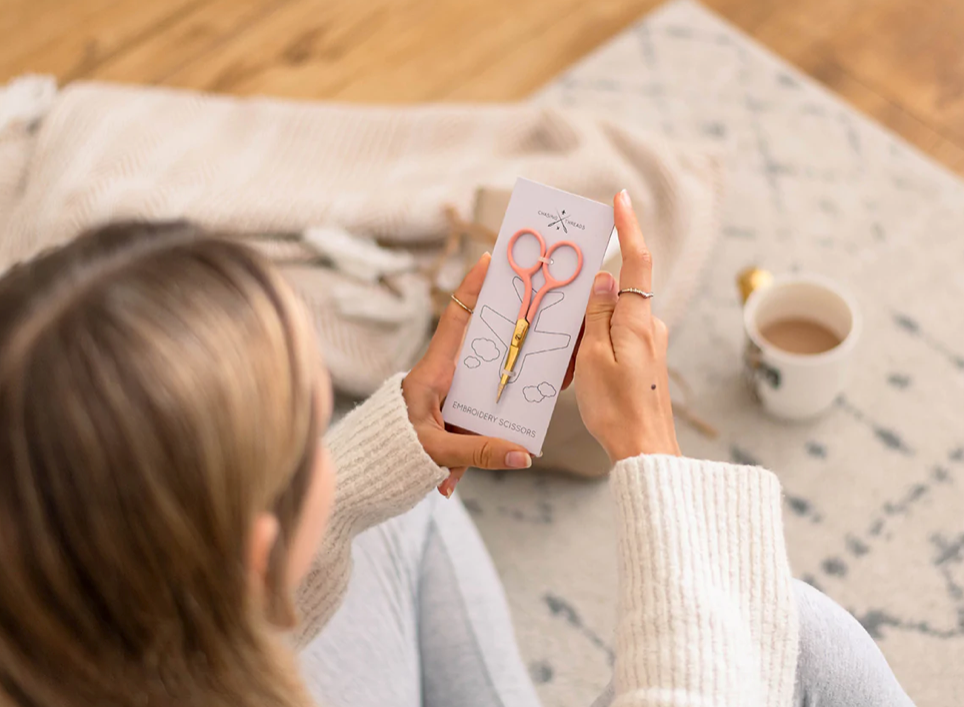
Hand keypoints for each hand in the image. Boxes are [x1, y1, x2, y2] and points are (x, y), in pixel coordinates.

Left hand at [402, 253, 533, 496]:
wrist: (369, 472)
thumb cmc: (390, 451)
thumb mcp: (435, 452)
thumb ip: (477, 454)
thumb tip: (522, 455)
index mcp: (433, 372)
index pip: (454, 321)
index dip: (471, 289)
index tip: (487, 260)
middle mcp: (443, 377)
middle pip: (484, 349)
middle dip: (511, 340)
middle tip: (541, 321)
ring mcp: (450, 397)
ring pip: (488, 389)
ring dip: (507, 403)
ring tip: (536, 402)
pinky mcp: (453, 417)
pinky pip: (482, 420)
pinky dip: (492, 439)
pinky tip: (494, 457)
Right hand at [574, 190, 680, 461]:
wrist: (645, 452)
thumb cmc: (616, 409)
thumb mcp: (593, 358)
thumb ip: (597, 315)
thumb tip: (601, 278)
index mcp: (638, 321)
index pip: (636, 261)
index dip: (628, 226)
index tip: (620, 198)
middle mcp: (650, 326)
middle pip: (616, 296)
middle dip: (587, 306)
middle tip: (567, 333)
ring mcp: (651, 344)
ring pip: (612, 321)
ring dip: (589, 336)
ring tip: (574, 370)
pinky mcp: (647, 361)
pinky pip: (616, 341)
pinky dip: (596, 350)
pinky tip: (583, 377)